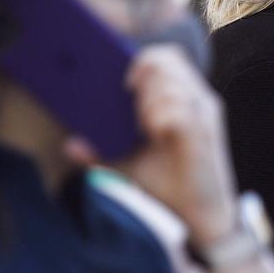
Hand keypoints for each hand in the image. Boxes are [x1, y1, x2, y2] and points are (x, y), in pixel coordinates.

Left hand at [64, 45, 237, 244]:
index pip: (166, 57)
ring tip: (145, 128)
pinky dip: (158, 118)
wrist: (201, 215)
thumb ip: (101, 151)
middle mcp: (197, 99)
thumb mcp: (129, 164)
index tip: (122, 82)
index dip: (141, 60)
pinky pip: (175, 110)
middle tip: (134, 111)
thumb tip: (69, 144)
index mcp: (183, 98)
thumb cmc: (170, 183)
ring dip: (148, 102)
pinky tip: (155, 134)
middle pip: (166, 60)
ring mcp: (203, 113)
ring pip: (168, 83)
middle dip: (141, 77)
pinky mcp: (205, 131)